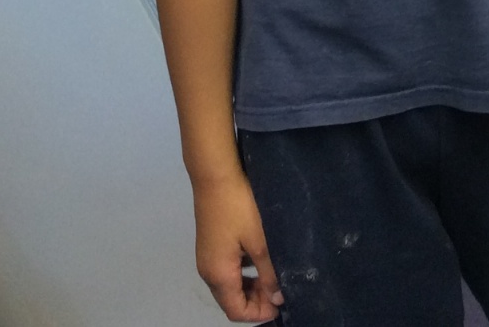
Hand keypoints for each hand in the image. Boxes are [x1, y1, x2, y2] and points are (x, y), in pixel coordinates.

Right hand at [192, 174, 283, 321]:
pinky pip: (226, 270)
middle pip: (230, 301)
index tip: (281, 305)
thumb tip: (277, 298)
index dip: (259, 314)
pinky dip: (243, 273)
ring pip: (229, 285)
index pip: (236, 311)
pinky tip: (260, 260)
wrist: (215, 176)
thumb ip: (269, 272)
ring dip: (250, 287)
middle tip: (280, 290)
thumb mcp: (260, 241)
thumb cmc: (239, 208)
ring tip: (274, 276)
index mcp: (218, 275)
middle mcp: (208, 271)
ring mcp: (207, 258)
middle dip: (256, 302)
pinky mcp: (210, 245)